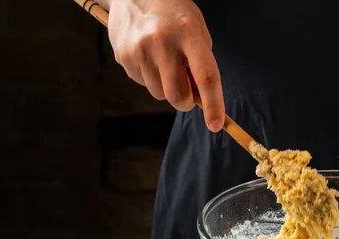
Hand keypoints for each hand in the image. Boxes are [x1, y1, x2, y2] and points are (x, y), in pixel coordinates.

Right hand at [107, 0, 223, 130]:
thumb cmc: (173, 14)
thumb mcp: (196, 30)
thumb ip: (201, 63)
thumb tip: (202, 99)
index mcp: (188, 32)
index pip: (206, 77)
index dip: (213, 105)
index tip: (215, 125)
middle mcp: (162, 41)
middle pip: (178, 95)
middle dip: (186, 101)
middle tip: (188, 92)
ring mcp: (139, 49)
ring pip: (159, 94)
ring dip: (166, 87)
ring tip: (164, 62)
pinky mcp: (123, 56)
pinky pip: (143, 84)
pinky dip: (150, 77)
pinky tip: (148, 56)